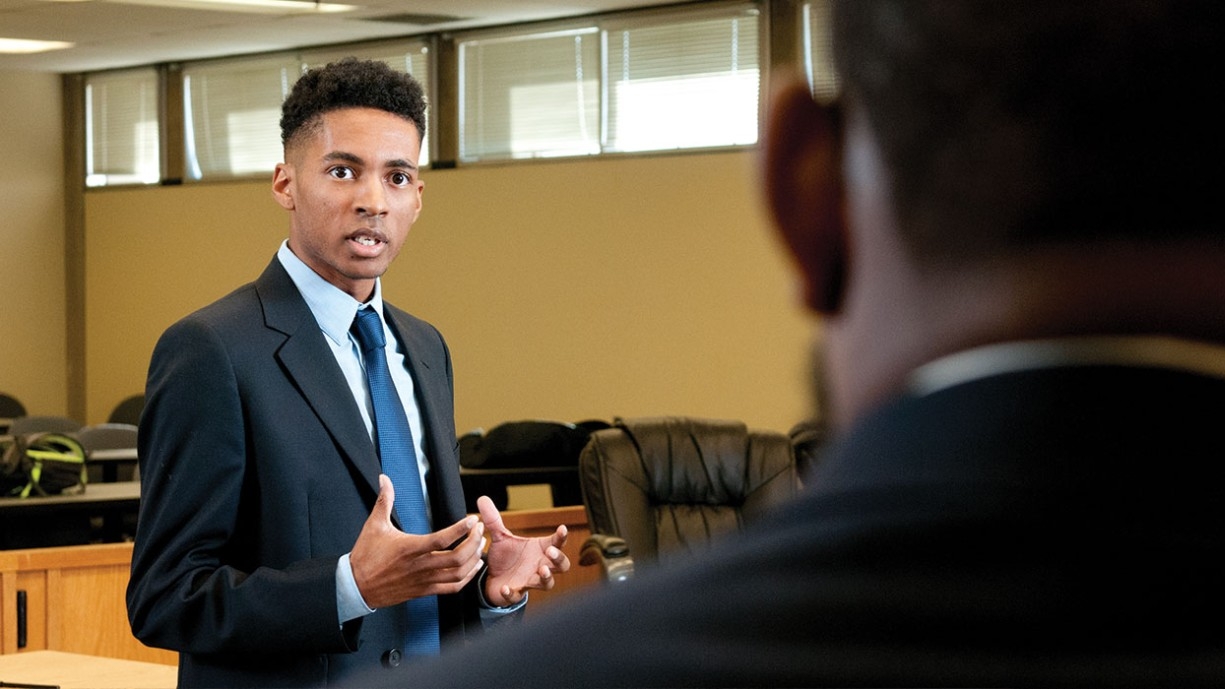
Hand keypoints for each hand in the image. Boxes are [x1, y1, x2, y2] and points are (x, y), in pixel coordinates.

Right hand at [350, 474, 484, 608]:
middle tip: (480, 530)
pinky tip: (472, 568)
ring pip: (458, 574)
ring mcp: (423, 580)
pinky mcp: (424, 591)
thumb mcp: (374, 525)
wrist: (357, 586)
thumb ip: (384, 500)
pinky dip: (466, 578)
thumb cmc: (365, 556)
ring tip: (480, 546)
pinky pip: (451, 588)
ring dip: (473, 560)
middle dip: (473, 543)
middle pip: (457, 557)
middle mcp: (420, 566)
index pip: (442, 539)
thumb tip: (384, 479)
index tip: (472, 520)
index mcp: (410, 548)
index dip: (461, 529)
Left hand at [477, 495, 570, 606]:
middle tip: (550, 552)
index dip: (561, 537)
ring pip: (548, 583)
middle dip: (559, 559)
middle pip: (562, 565)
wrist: (493, 578)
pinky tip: (506, 587)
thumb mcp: (500, 537)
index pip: (557, 542)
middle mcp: (539, 566)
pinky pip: (517, 595)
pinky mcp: (516, 593)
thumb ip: (493, 520)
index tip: (562, 528)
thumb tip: (482, 498)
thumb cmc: (506, 556)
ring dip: (546, 577)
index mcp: (539, 549)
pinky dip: (512, 592)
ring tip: (542, 570)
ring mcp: (530, 581)